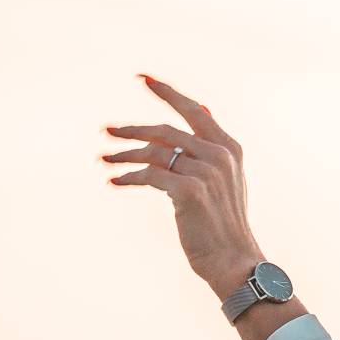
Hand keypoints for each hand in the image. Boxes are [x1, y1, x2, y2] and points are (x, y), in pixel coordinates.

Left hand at [101, 75, 265, 298]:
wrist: (234, 260)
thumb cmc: (224, 224)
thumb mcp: (226, 180)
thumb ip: (213, 147)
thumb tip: (203, 109)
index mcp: (230, 149)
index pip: (194, 111)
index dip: (168, 94)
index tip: (143, 79)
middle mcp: (220, 155)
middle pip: (166, 131)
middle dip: (132, 129)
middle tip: (107, 130)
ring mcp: (206, 172)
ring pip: (154, 152)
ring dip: (125, 155)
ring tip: (105, 158)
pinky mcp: (189, 190)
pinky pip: (149, 175)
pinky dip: (128, 177)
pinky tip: (115, 181)